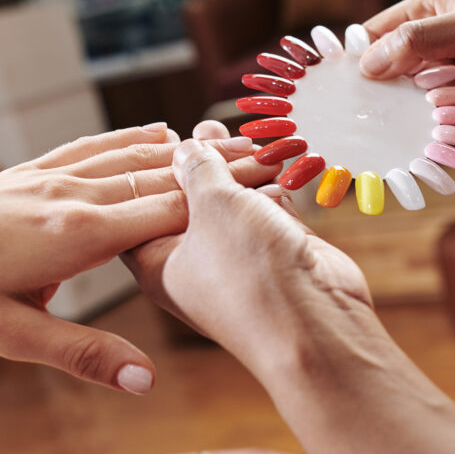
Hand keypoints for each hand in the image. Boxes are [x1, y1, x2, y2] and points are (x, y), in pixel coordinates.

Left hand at [0, 123, 277, 391]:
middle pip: (163, 177)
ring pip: (135, 155)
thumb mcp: (11, 336)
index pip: (169, 210)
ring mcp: (55, 176)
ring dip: (186, 149)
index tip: (270, 185)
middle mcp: (75, 195)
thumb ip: (83, 354)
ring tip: (230, 140)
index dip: (224, 198)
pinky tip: (156, 132)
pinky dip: (134, 138)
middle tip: (271, 156)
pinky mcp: (36, 170)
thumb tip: (146, 380)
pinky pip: (97, 146)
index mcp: (80, 235)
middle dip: (219, 167)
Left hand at [123, 128, 371, 377]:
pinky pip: (267, 213)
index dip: (153, 168)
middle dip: (203, 162)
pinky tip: (276, 166)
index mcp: (157, 260)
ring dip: (241, 172)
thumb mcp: (212, 204)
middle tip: (210, 130)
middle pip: (188, 200)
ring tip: (244, 141)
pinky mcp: (275, 254)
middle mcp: (193, 261)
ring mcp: (237, 259)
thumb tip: (188, 148)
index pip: (141, 206)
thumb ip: (199, 169)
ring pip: (232, 204)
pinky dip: (271, 191)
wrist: (313, 323)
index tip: (166, 136)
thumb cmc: (248, 272)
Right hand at [361, 0, 454, 130]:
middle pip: (390, 77)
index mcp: (426, 15)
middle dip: (392, 94)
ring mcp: (448, 81)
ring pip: (416, 107)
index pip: (375, 36)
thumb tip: (367, 64)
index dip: (355, 58)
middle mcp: (432, 49)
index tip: (338, 83)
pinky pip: (445, 125)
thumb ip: (416, 42)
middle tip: (389, 104)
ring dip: (435, 108)